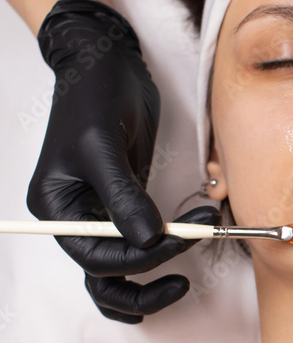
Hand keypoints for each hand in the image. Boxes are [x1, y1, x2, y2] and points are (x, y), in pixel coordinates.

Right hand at [28, 0, 217, 322]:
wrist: (106, 62)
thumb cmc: (95, 95)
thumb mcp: (104, 146)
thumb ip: (125, 197)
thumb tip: (148, 243)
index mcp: (57, 209)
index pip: (97, 257)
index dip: (140, 258)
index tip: (180, 240)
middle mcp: (74, 219)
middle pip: (104, 276)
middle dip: (146, 278)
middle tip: (185, 275)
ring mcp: (99, 214)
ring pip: (118, 272)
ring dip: (150, 279)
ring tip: (184, 280)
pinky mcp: (124, 203)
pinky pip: (136, 246)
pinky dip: (157, 256)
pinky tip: (179, 256)